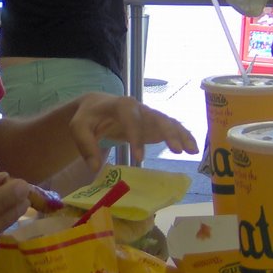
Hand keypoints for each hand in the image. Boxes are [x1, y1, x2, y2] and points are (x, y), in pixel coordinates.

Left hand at [68, 93, 198, 169]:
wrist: (97, 106)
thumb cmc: (88, 117)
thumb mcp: (79, 128)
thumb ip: (86, 145)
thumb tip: (95, 167)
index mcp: (120, 105)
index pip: (130, 117)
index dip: (136, 136)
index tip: (138, 157)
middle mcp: (138, 107)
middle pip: (156, 116)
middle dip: (168, 132)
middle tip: (176, 150)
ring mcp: (149, 114)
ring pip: (168, 121)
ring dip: (180, 134)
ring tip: (191, 151)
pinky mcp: (154, 123)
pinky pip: (171, 127)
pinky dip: (183, 135)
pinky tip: (193, 148)